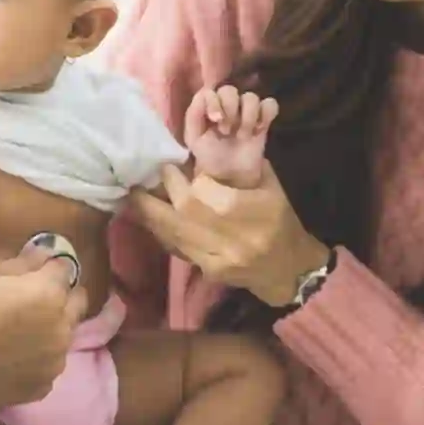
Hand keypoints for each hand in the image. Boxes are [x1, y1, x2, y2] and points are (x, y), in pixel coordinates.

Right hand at [0, 249, 86, 414]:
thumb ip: (21, 264)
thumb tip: (45, 254)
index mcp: (48, 293)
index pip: (66, 268)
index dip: (49, 267)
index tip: (32, 271)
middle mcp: (62, 326)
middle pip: (76, 302)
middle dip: (59, 296)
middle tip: (28, 299)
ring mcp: (55, 360)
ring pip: (65, 335)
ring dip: (51, 328)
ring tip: (17, 332)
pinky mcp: (43, 386)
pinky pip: (49, 363)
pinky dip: (38, 357)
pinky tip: (11, 358)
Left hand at [128, 161, 329, 307]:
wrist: (290, 269)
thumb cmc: (282, 222)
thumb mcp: (270, 188)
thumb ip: (241, 170)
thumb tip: (204, 153)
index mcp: (249, 211)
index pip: (205, 191)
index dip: (187, 178)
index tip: (174, 165)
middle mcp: (232, 237)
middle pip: (185, 211)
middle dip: (163, 192)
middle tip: (148, 177)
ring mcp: (219, 258)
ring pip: (175, 233)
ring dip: (151, 214)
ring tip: (133, 196)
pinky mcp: (210, 272)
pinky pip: (179, 249)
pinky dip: (162, 233)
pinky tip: (149, 220)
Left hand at [182, 85, 278, 188]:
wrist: (232, 175)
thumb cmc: (211, 156)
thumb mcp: (194, 140)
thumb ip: (193, 116)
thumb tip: (204, 95)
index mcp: (208, 107)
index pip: (210, 91)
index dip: (213, 102)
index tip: (216, 120)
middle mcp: (227, 104)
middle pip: (229, 90)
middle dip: (229, 109)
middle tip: (226, 131)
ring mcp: (246, 111)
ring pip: (251, 97)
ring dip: (248, 116)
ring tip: (243, 135)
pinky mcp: (264, 119)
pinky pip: (270, 104)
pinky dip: (267, 114)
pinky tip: (259, 129)